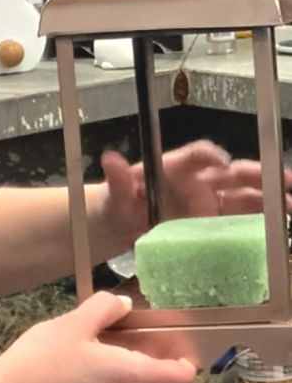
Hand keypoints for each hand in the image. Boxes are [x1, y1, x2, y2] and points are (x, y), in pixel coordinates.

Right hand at [0, 292, 195, 382]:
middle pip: (143, 377)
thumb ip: (104, 309)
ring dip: (109, 368)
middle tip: (98, 334)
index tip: (177, 348)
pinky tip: (64, 370)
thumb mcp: (73, 322)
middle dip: (128, 354)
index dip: (184, 363)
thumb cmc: (42, 359)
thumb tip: (124, 306)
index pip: (176, 378)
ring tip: (74, 350)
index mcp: (126, 375)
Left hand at [100, 140, 291, 248]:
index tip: (220, 161)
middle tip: (282, 179)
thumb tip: (109, 159)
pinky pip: (244, 218)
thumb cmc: (120, 201)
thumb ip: (117, 179)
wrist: (123, 221)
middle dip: (257, 173)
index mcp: (175, 168)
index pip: (195, 156)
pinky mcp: (216, 222)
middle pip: (231, 172)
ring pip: (246, 194)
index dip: (209, 155)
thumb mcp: (115, 193)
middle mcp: (198, 181)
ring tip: (291, 204)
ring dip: (271, 196)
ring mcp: (210, 201)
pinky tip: (282, 226)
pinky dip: (266, 220)